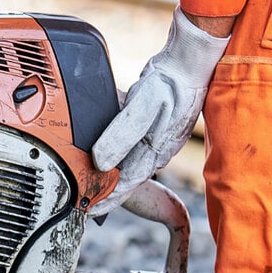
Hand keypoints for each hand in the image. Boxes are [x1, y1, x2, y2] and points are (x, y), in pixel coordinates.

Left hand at [89, 7, 228, 217]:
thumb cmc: (169, 86)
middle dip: (105, 190)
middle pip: (126, 177)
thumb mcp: (142, 109)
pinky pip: (131, 144)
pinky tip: (104, 150)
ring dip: (109, 172)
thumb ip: (120, 136)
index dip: (105, 199)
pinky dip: (116, 150)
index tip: (87, 210)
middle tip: (83, 199)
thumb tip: (100, 162)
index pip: (125, 184)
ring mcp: (156, 137)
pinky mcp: (153, 125)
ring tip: (90, 179)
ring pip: (128, 162)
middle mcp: (156, 150)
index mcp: (154, 152)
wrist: (188, 62)